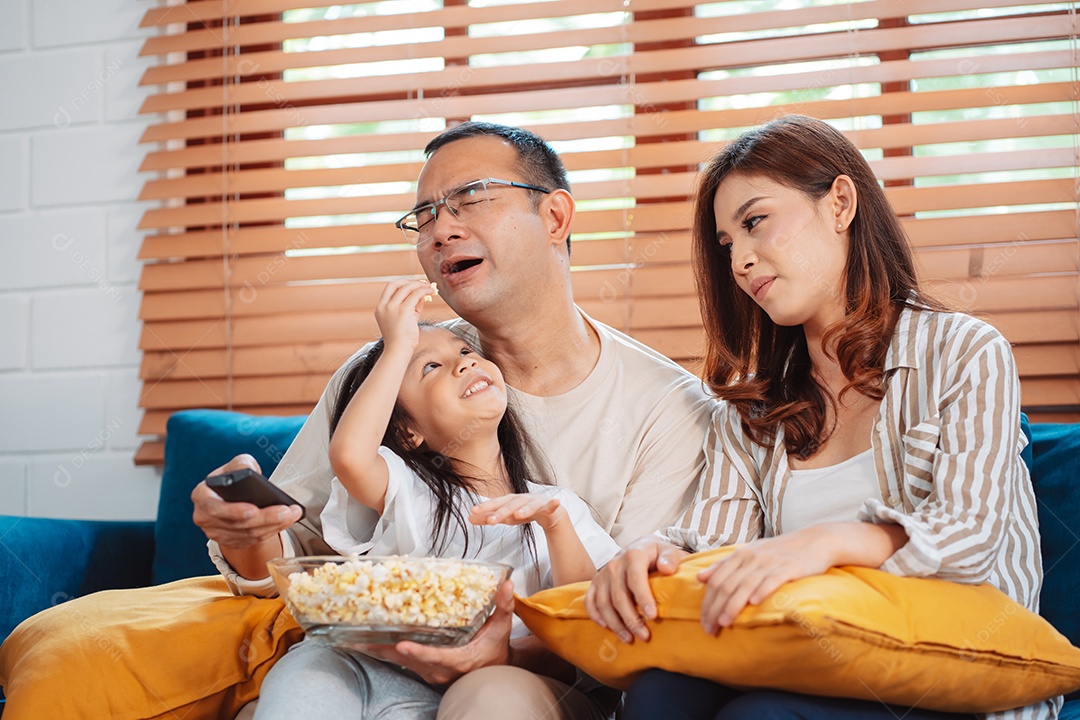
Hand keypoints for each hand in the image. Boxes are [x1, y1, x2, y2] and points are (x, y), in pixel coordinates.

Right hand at [192, 454, 301, 549]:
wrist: (231, 496)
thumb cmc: (232, 479)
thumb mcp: (235, 465)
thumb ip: (242, 463)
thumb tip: (249, 469)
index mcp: (201, 495)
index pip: (214, 507)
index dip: (233, 511)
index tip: (253, 509)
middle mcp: (205, 517)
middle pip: (238, 524)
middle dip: (266, 518)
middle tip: (287, 511)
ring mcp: (216, 533)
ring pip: (248, 534)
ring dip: (274, 525)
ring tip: (292, 514)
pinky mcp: (230, 542)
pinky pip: (253, 540)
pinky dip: (272, 531)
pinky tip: (286, 522)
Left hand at [359, 579, 513, 684]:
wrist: (493, 670)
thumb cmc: (494, 650)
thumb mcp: (501, 628)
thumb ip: (503, 606)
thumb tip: (507, 584)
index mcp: (460, 659)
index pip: (436, 657)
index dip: (418, 652)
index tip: (402, 645)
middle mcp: (442, 670)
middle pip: (410, 660)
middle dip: (387, 650)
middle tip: (364, 639)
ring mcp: (432, 672)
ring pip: (403, 662)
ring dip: (382, 651)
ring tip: (359, 640)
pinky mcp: (425, 670)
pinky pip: (403, 662)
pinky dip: (387, 652)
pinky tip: (371, 643)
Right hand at [374, 279, 435, 352]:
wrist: (398, 351)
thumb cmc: (402, 339)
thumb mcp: (405, 319)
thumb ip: (411, 307)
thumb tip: (421, 296)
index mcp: (380, 308)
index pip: (389, 288)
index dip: (402, 283)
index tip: (413, 284)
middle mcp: (384, 306)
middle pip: (396, 284)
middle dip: (410, 281)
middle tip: (422, 283)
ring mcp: (392, 308)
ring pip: (406, 288)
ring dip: (419, 285)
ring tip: (430, 287)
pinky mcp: (402, 311)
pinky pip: (415, 295)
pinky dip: (424, 291)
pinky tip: (431, 292)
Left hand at [469, 493, 565, 531]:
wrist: (548, 512)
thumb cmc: (524, 512)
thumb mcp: (505, 517)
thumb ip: (488, 518)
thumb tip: (468, 518)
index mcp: (510, 501)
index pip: (496, 503)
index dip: (485, 507)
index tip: (472, 512)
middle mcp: (522, 499)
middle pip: (511, 505)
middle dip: (501, 512)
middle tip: (491, 520)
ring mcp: (536, 502)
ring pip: (529, 505)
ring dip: (524, 509)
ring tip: (518, 515)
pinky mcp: (549, 507)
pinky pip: (551, 505)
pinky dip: (553, 504)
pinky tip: (556, 502)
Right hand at [584, 536, 686, 642]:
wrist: (639, 548)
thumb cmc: (656, 554)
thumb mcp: (669, 551)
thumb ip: (671, 558)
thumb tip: (666, 568)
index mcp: (634, 555)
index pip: (636, 579)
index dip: (643, 599)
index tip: (653, 616)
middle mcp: (615, 564)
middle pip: (619, 596)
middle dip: (631, 619)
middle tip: (644, 635)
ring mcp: (603, 574)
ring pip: (604, 603)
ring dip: (615, 623)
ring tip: (629, 638)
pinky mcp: (595, 583)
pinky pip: (590, 601)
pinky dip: (595, 615)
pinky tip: (606, 627)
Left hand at [697, 529, 832, 634]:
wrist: (815, 541)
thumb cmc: (780, 551)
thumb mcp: (750, 553)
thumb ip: (725, 565)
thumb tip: (700, 577)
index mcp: (740, 555)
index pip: (717, 580)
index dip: (708, 601)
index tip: (703, 621)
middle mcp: (752, 557)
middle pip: (727, 585)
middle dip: (715, 608)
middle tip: (709, 628)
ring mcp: (770, 562)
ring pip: (746, 585)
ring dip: (733, 605)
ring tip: (724, 622)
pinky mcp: (789, 567)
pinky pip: (773, 579)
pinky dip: (762, 590)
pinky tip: (754, 602)